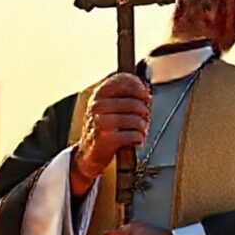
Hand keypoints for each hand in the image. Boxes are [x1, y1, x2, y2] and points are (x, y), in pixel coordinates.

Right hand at [71, 73, 150, 196]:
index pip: (122, 80)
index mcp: (98, 95)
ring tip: (140, 130)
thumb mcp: (106, 107)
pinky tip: (136, 139)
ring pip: (136, 120)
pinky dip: (139, 138)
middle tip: (144, 118)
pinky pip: (134, 135)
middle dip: (144, 112)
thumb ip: (123, 96)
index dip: (138, 87)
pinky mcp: (107, 138)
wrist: (87, 153)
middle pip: (134, 103)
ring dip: (142, 127)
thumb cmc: (102, 128)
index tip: (145, 95)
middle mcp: (98, 106)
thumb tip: (146, 92)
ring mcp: (101, 122)